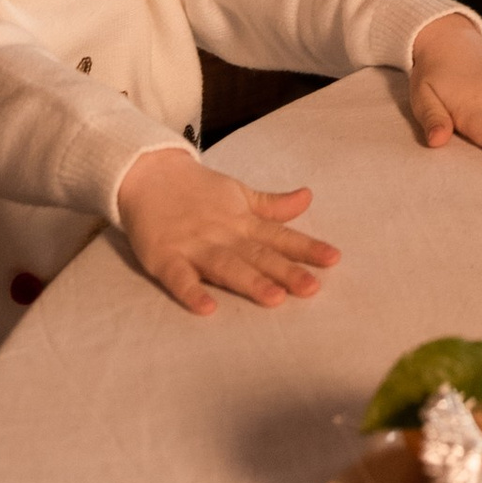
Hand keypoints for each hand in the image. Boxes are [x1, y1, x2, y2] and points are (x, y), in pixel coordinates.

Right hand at [115, 145, 339, 317]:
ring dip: (250, 282)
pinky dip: (192, 292)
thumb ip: (272, 205)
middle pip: (258, 255)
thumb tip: (308, 197)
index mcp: (242, 221)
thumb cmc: (198, 191)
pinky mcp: (165, 258)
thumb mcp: (239, 194)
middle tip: (312, 288)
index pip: (279, 236)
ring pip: (226, 266)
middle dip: (285, 272)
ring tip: (275, 298)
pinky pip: (179, 278)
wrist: (148, 174)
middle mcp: (223, 234)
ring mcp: (194, 246)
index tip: (333, 259)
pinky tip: (208, 308)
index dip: (306, 248)